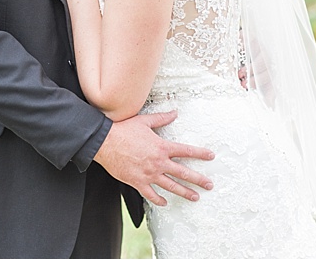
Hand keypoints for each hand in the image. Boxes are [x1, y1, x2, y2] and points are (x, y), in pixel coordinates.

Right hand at [95, 110, 215, 205]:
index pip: (187, 151)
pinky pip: (150, 194)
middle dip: (198, 180)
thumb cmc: (123, 130)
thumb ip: (162, 118)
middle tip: (209, 185)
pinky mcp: (137, 182)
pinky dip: (158, 200)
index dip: (201, 154)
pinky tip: (165, 203)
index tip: (211, 157)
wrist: (103, 142)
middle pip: (183, 173)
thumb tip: (175, 112)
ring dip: (184, 192)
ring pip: (170, 186)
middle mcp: (158, 162)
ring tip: (195, 197)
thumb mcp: (145, 121)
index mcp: (162, 147)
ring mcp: (148, 174)